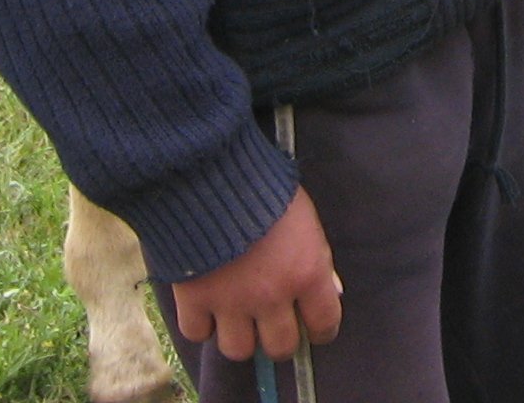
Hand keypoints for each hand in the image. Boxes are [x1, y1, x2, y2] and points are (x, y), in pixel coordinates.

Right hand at [170, 187, 342, 363]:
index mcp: (306, 273)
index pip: (324, 324)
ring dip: (240, 336)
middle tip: (272, 323)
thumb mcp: (305, 217)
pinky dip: (201, 324)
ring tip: (238, 317)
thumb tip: (330, 292)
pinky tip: (206, 306)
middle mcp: (271, 296)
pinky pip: (198, 334)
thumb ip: (318, 259)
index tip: (314, 329)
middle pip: (280, 347)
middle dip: (279, 338)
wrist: (211, 174)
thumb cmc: (264, 188)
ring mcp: (231, 302)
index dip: (321, 330)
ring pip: (239, 350)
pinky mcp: (193, 299)